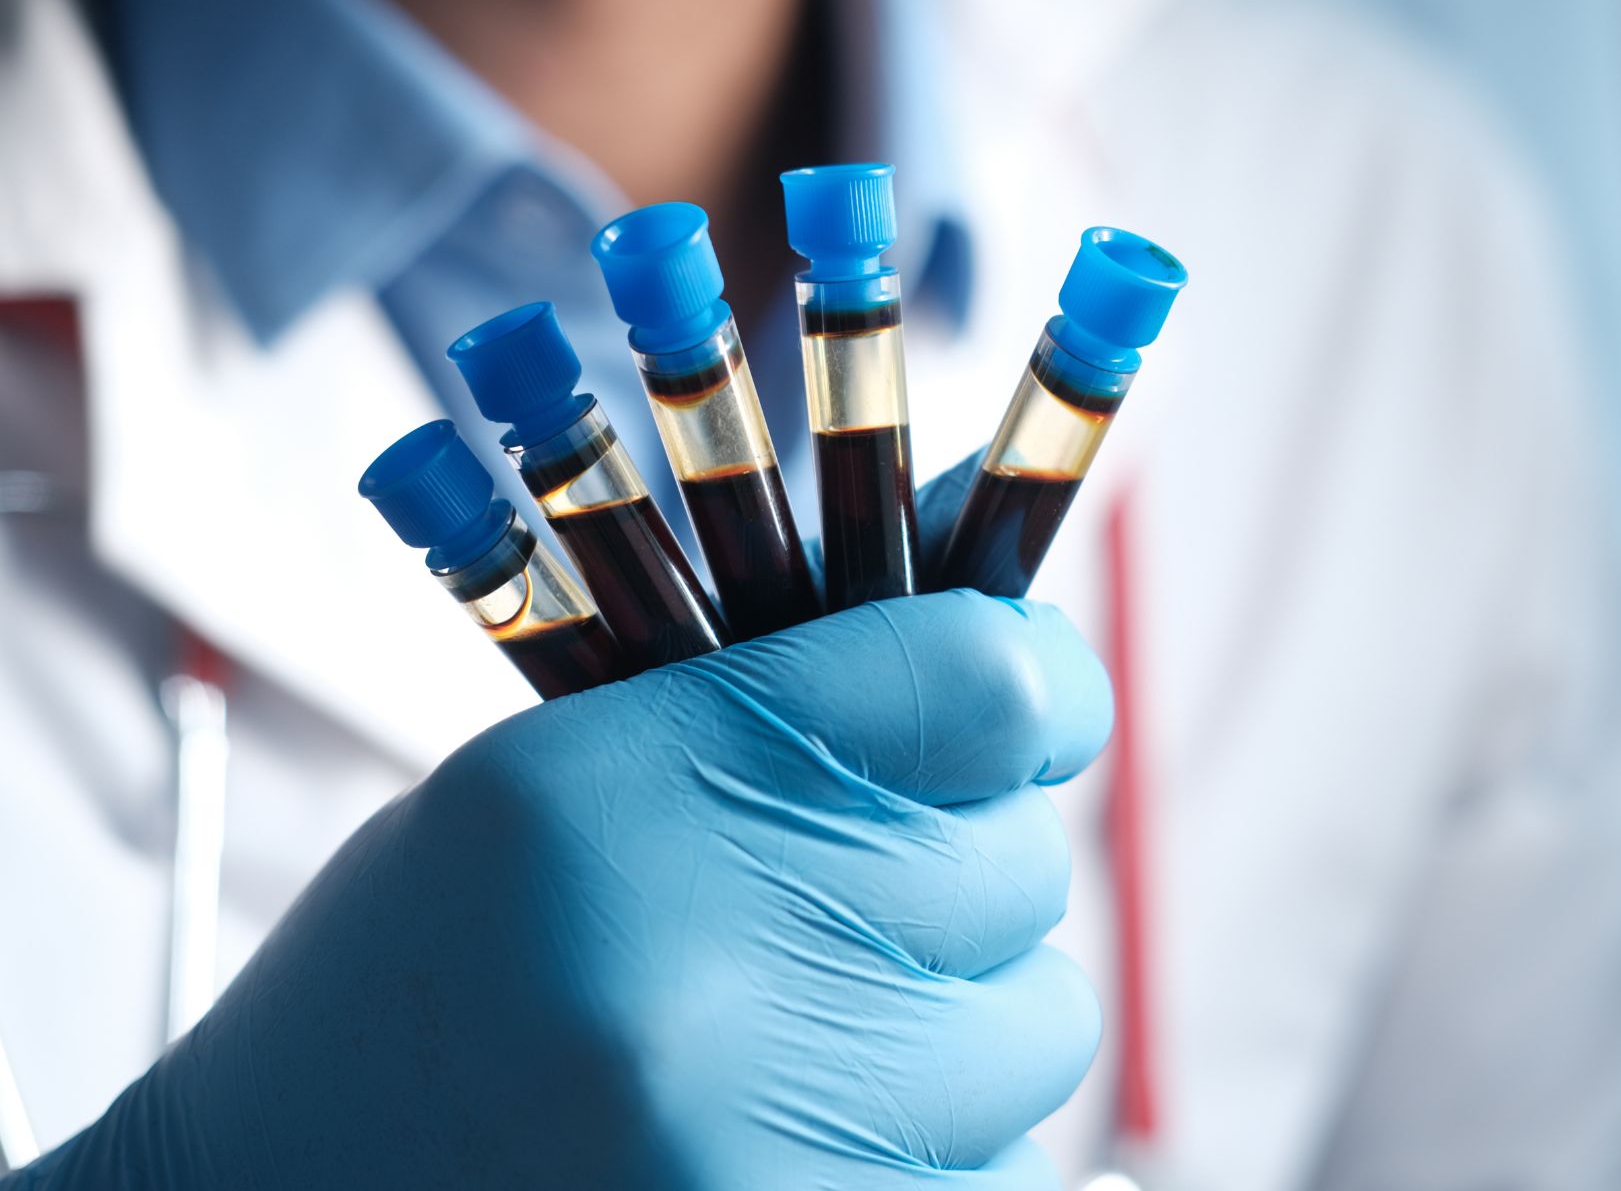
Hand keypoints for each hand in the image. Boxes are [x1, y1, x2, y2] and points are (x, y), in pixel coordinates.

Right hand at [14, 468, 1110, 1187]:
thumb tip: (1031, 638)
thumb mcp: (564, 774)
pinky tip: (803, 1141)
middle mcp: (709, 977)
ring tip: (792, 1050)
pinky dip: (940, 1149)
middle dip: (956, 879)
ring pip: (1037, 1030)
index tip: (1031, 708)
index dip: (1037, 681)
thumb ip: (790, 685)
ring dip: (956, 1028)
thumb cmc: (427, 982)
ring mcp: (764, 1152)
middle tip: (828, 911)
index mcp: (628, 790)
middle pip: (1024, 866)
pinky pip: (1007, 1173)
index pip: (982, 682)